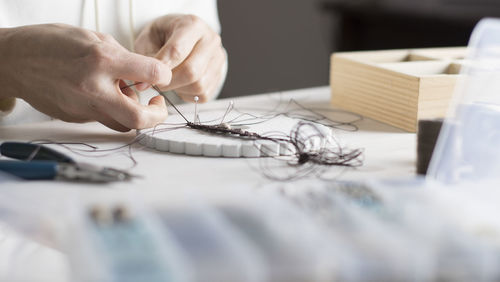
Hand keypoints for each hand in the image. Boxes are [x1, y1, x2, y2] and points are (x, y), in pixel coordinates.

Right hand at [0, 24, 171, 131]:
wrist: (13, 61)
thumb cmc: (50, 43)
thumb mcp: (93, 37)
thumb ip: (122, 57)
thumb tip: (143, 73)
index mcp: (101, 60)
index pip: (152, 74)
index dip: (164, 75)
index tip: (161, 75)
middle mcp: (93, 88)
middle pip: (140, 118)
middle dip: (158, 115)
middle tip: (157, 104)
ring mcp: (83, 107)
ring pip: (122, 124)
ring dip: (134, 114)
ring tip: (127, 96)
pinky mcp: (75, 118)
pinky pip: (103, 119)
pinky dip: (111, 110)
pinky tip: (102, 95)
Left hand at [135, 14, 225, 102]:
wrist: (180, 38)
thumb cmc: (161, 37)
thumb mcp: (148, 39)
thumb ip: (147, 60)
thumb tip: (145, 84)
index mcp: (192, 24)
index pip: (177, 50)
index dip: (160, 68)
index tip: (147, 78)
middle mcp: (210, 40)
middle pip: (191, 71)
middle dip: (170, 82)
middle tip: (157, 83)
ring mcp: (218, 58)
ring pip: (198, 85)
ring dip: (178, 89)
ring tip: (169, 81)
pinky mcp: (220, 75)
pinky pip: (203, 94)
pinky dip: (188, 94)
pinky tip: (180, 84)